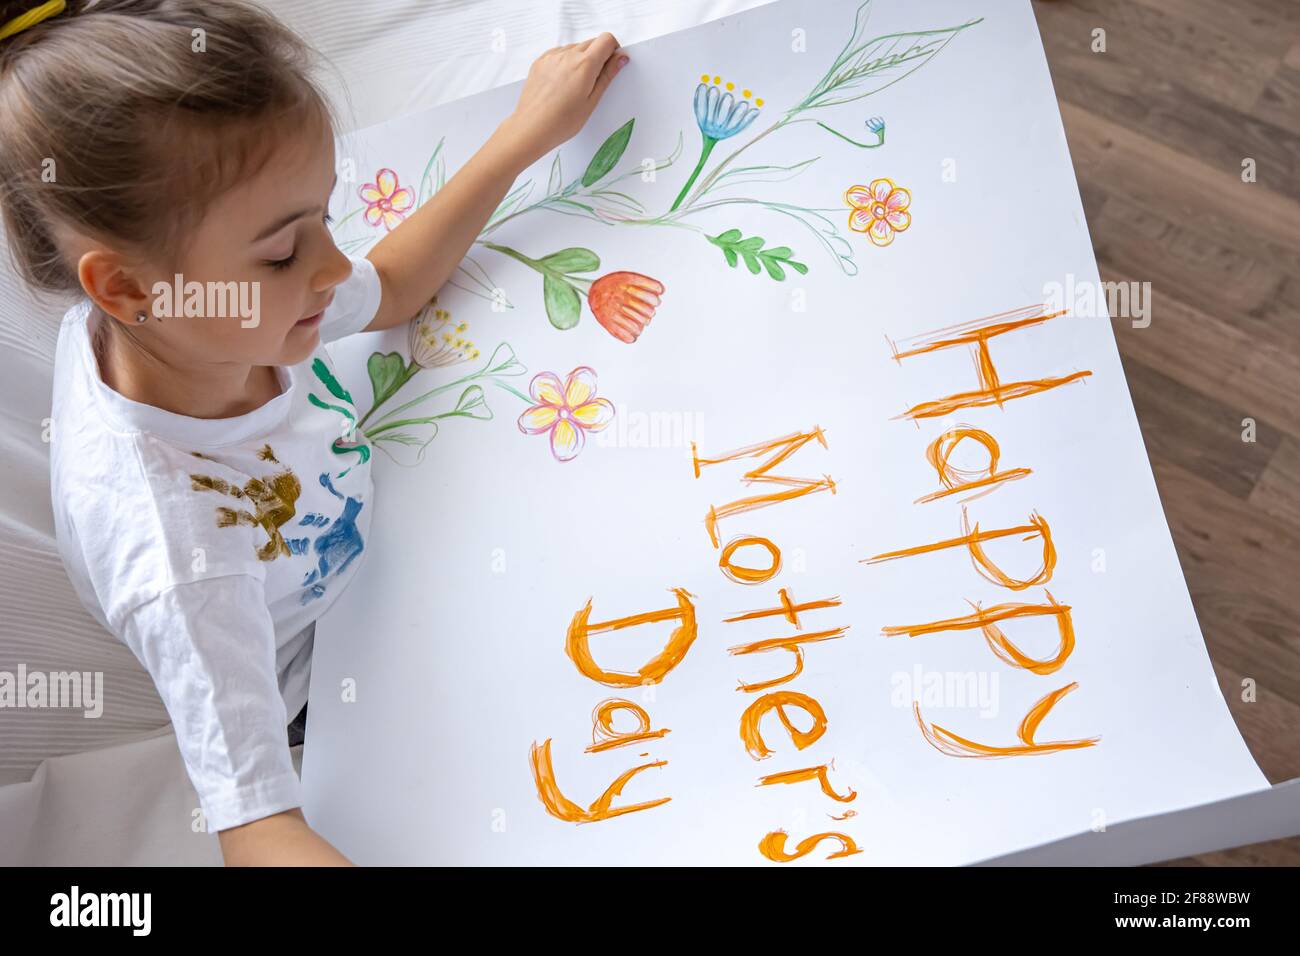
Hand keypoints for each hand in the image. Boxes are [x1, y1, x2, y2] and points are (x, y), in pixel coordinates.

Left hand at [503, 33, 628, 165]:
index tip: (612, 64)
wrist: (531, 128)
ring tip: (575, 86)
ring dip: (581, 59)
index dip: (613, 50)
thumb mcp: (591, 101)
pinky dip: (565, 62)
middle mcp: (567, 55)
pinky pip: (559, 53)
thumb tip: (620, 58)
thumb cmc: (561, 122)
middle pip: (591, 42)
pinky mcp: (540, 61)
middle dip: (598, 56)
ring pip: (575, 48)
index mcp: (584, 65)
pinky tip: (562, 83)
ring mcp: (552, 57)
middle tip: (594, 81)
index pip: (606, 40)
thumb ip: (607, 76)